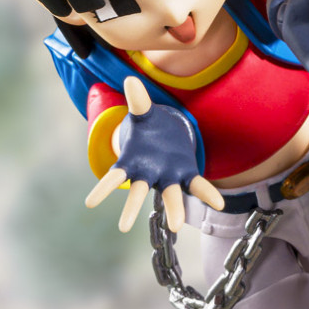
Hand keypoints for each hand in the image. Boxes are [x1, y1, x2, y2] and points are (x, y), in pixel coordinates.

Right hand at [83, 74, 224, 231]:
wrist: (164, 133)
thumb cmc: (149, 129)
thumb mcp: (143, 114)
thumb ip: (138, 100)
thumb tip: (130, 80)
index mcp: (133, 163)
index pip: (113, 178)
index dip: (102, 189)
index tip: (88, 203)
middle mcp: (149, 174)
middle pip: (139, 192)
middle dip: (131, 208)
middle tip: (123, 227)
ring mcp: (167, 176)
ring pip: (167, 195)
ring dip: (172, 210)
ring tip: (174, 228)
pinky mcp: (185, 174)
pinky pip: (197, 185)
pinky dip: (208, 193)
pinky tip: (220, 203)